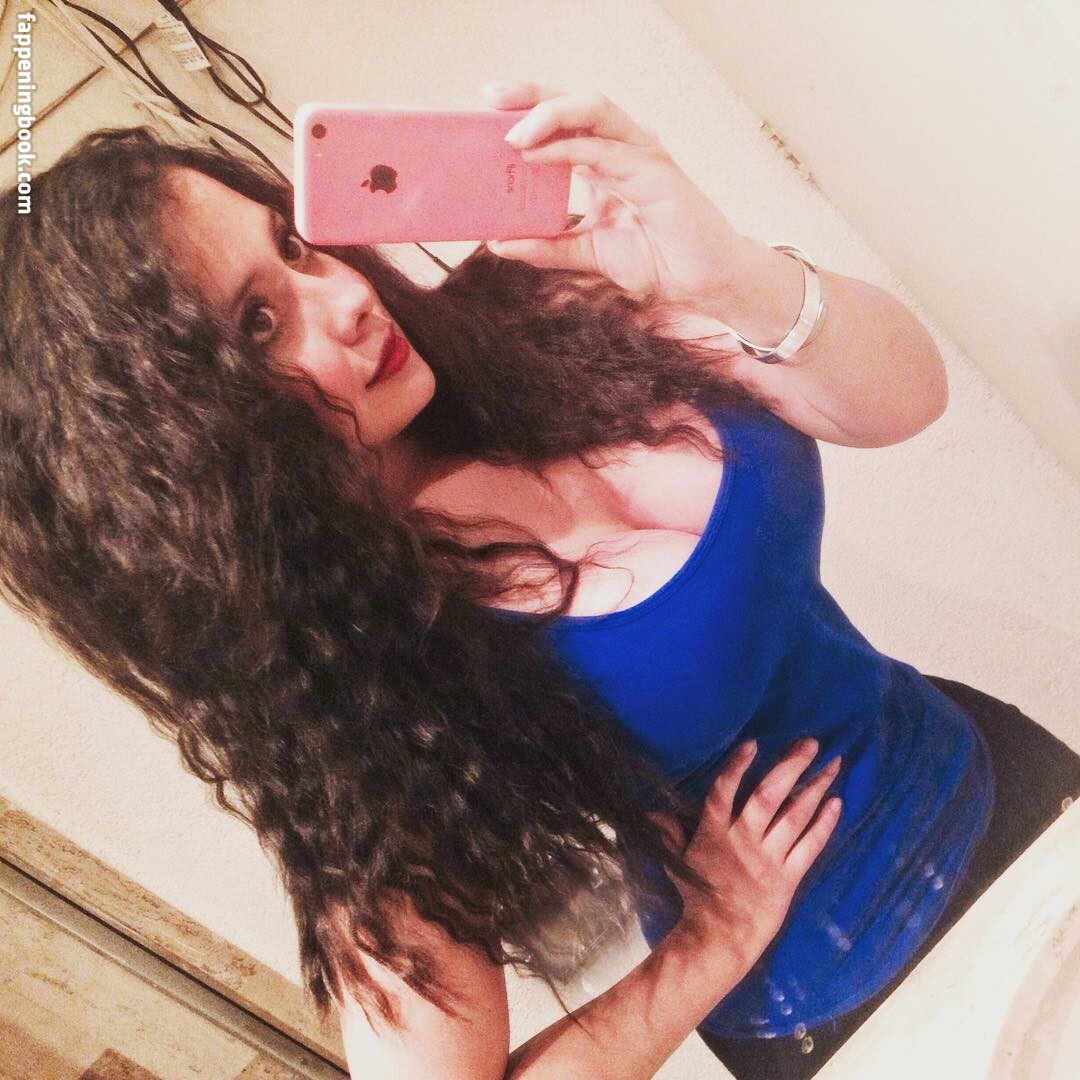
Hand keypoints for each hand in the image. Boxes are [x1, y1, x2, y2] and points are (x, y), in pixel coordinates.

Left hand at [481, 80, 749, 306]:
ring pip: (591, 110)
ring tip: (512, 134)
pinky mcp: (653, 171)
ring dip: (547, 114)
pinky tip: (536, 156)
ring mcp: (639, 155)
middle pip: (573, 103)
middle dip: (531, 94)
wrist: (702, 283)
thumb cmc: (658, 261)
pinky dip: (567, 149)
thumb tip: (499, 243)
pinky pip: (603, 149)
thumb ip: (548, 247)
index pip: (563, 122)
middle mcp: (621, 148)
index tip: (487, 114)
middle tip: (491, 98)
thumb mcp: (589, 255)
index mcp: (605, 161)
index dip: (527, 111)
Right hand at [651, 738, 841, 969]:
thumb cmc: (698, 898)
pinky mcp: (789, 877)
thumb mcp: (676, 862)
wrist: (720, 939)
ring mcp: (768, 858)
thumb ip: (668, 833)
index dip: (737, 766)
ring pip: (795, 816)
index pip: (724, 791)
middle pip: (768, 796)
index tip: (753, 742)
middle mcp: (743, 840)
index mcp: (714, 833)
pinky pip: (810, 846)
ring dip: (815, 788)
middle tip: (811, 743)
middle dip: (791, 766)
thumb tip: (651, 811)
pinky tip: (836, 802)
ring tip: (833, 764)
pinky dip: (825, 824)